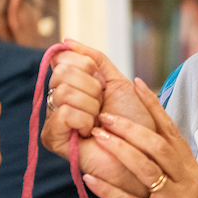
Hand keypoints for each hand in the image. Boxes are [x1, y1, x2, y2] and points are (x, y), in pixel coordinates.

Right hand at [41, 39, 155, 194]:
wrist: (143, 156)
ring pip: (63, 92)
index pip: (63, 59)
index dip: (86, 66)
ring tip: (99, 123)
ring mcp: (55, 119)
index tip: (102, 85)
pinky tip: (91, 133)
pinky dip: (83, 120)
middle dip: (91, 87)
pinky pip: (62, 113)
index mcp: (74, 86)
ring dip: (91, 106)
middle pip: (61, 72)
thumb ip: (94, 59)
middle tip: (102, 108)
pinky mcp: (53, 138)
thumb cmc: (136, 124)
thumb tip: (66, 41)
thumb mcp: (118, 82)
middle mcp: (60, 100)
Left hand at [81, 77, 197, 197]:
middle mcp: (187, 182)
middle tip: (104, 114)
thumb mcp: (194, 193)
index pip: (172, 131)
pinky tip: (91, 178)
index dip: (153, 106)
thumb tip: (157, 143)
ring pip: (145, 168)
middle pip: (157, 145)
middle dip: (129, 126)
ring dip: (118, 149)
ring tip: (96, 135)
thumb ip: (178, 169)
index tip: (135, 84)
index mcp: (193, 171)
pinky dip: (109, 189)